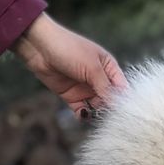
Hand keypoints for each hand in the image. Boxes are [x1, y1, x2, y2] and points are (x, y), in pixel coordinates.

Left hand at [13, 14, 127, 118]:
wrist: (40, 47)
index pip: (121, 87)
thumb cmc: (70, 49)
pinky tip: (82, 115)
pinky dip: (83, 115)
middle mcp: (98, 78)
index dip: (122, 100)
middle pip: (109, 99)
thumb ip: (105, 87)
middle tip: (108, 117)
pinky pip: (81, 110)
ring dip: (97, 113)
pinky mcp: (71, 96)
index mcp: (108, 67)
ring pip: (96, 106)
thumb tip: (116, 104)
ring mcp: (85, 88)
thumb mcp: (92, 68)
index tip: (122, 112)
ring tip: (95, 116)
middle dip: (110, 109)